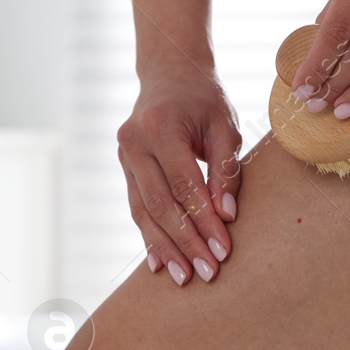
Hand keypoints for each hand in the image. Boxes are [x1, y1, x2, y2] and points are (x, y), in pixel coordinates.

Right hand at [116, 64, 241, 285]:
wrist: (170, 72)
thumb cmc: (204, 99)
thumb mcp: (225, 126)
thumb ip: (226, 170)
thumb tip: (226, 216)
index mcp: (160, 127)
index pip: (185, 185)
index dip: (203, 221)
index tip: (222, 250)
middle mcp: (134, 142)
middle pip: (160, 204)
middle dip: (185, 242)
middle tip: (206, 272)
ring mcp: (124, 156)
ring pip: (143, 211)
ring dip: (165, 247)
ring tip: (184, 277)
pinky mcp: (125, 168)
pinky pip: (136, 207)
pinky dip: (149, 236)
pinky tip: (159, 263)